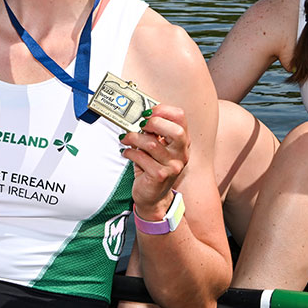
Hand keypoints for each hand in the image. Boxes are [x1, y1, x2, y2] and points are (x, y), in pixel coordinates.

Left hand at [120, 104, 188, 220]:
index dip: (163, 110)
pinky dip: (129, 153)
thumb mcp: (156, 148)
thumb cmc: (153, 168)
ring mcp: (173, 166)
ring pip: (152, 144)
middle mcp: (181, 153)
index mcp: (182, 142)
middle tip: (139, 125)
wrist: (153, 197)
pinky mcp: (160, 176)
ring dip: (134, 138)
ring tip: (126, 139)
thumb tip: (138, 116)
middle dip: (153, 123)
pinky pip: (141, 158)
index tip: (147, 111)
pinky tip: (126, 153)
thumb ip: (152, 133)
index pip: (180, 118)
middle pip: (175, 131)